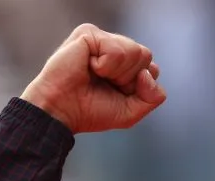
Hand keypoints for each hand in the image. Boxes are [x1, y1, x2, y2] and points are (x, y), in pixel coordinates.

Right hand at [21, 23, 165, 133]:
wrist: (61, 111)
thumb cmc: (90, 111)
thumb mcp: (131, 112)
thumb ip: (153, 96)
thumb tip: (148, 72)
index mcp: (125, 64)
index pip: (152, 68)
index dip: (138, 87)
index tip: (116, 93)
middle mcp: (115, 48)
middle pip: (145, 55)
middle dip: (129, 78)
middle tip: (105, 84)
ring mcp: (102, 39)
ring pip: (135, 51)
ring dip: (117, 72)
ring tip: (95, 75)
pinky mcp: (89, 33)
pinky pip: (117, 50)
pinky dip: (105, 66)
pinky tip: (88, 67)